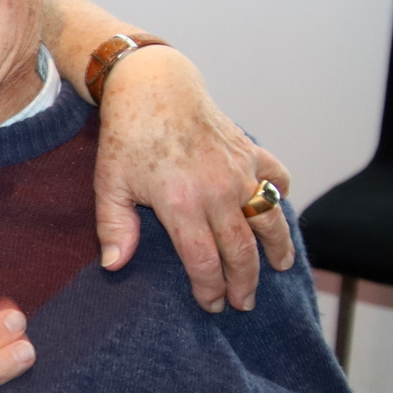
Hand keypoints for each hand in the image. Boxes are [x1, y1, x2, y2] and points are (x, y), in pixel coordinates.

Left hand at [95, 46, 294, 312]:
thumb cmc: (126, 137)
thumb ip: (114, 227)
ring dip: (277, 248)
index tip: (211, 306)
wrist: (153, 87)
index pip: (204, 261)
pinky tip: (278, 212)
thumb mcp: (109, 184)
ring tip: (279, 268)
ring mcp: (239, 170)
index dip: (210, 289)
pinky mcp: (250, 151)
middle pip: (241, 250)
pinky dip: (282, 195)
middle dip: (245, 282)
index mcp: (182, 204)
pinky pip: (278, 178)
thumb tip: (114, 266)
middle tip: (244, 302)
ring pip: (270, 219)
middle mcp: (218, 190)